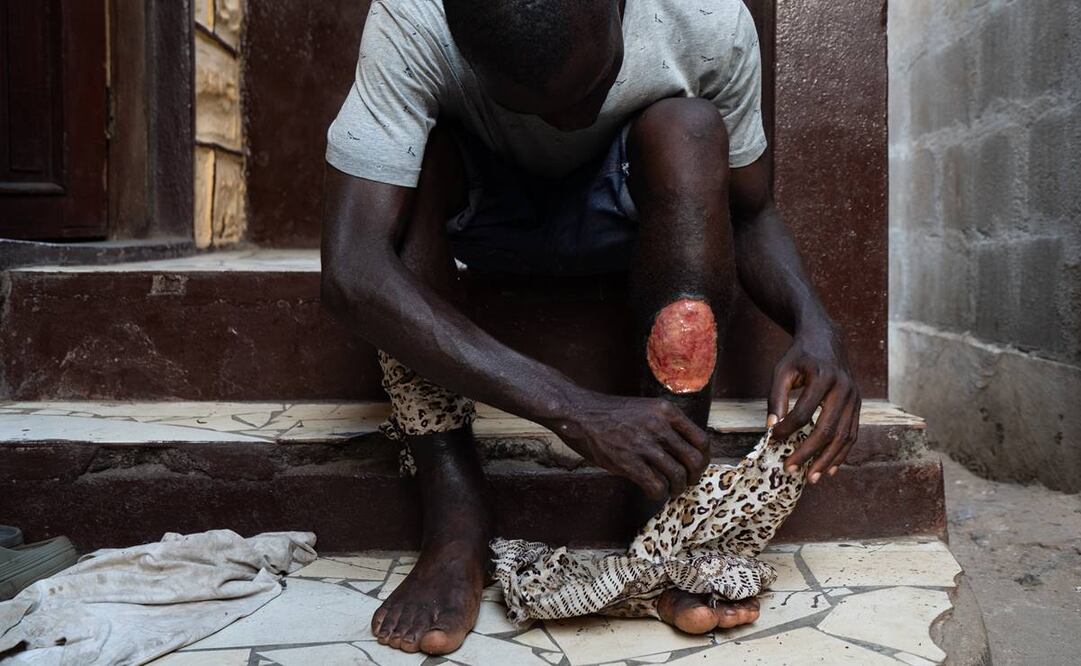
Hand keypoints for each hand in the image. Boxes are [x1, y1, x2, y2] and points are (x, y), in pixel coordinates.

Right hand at [547, 393, 710, 499]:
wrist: (580, 413)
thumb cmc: (612, 414)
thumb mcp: (646, 409)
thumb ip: (666, 426)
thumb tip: (684, 451)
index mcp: (666, 412)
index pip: (702, 440)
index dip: (704, 459)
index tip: (697, 467)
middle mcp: (659, 427)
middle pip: (694, 461)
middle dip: (693, 477)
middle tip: (685, 483)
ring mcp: (644, 445)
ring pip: (678, 476)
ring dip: (676, 488)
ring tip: (669, 490)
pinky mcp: (628, 462)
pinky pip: (656, 485)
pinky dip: (659, 494)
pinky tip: (652, 491)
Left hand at [768, 325, 861, 482]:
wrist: (827, 340)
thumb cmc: (800, 356)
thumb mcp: (782, 369)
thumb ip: (776, 397)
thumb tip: (771, 426)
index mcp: (823, 377)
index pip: (804, 412)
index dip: (787, 429)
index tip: (772, 439)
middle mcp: (843, 389)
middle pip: (827, 429)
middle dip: (808, 453)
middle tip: (789, 469)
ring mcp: (854, 398)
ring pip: (843, 437)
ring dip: (827, 460)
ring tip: (811, 478)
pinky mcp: (858, 406)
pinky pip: (852, 434)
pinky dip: (841, 454)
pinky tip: (828, 469)